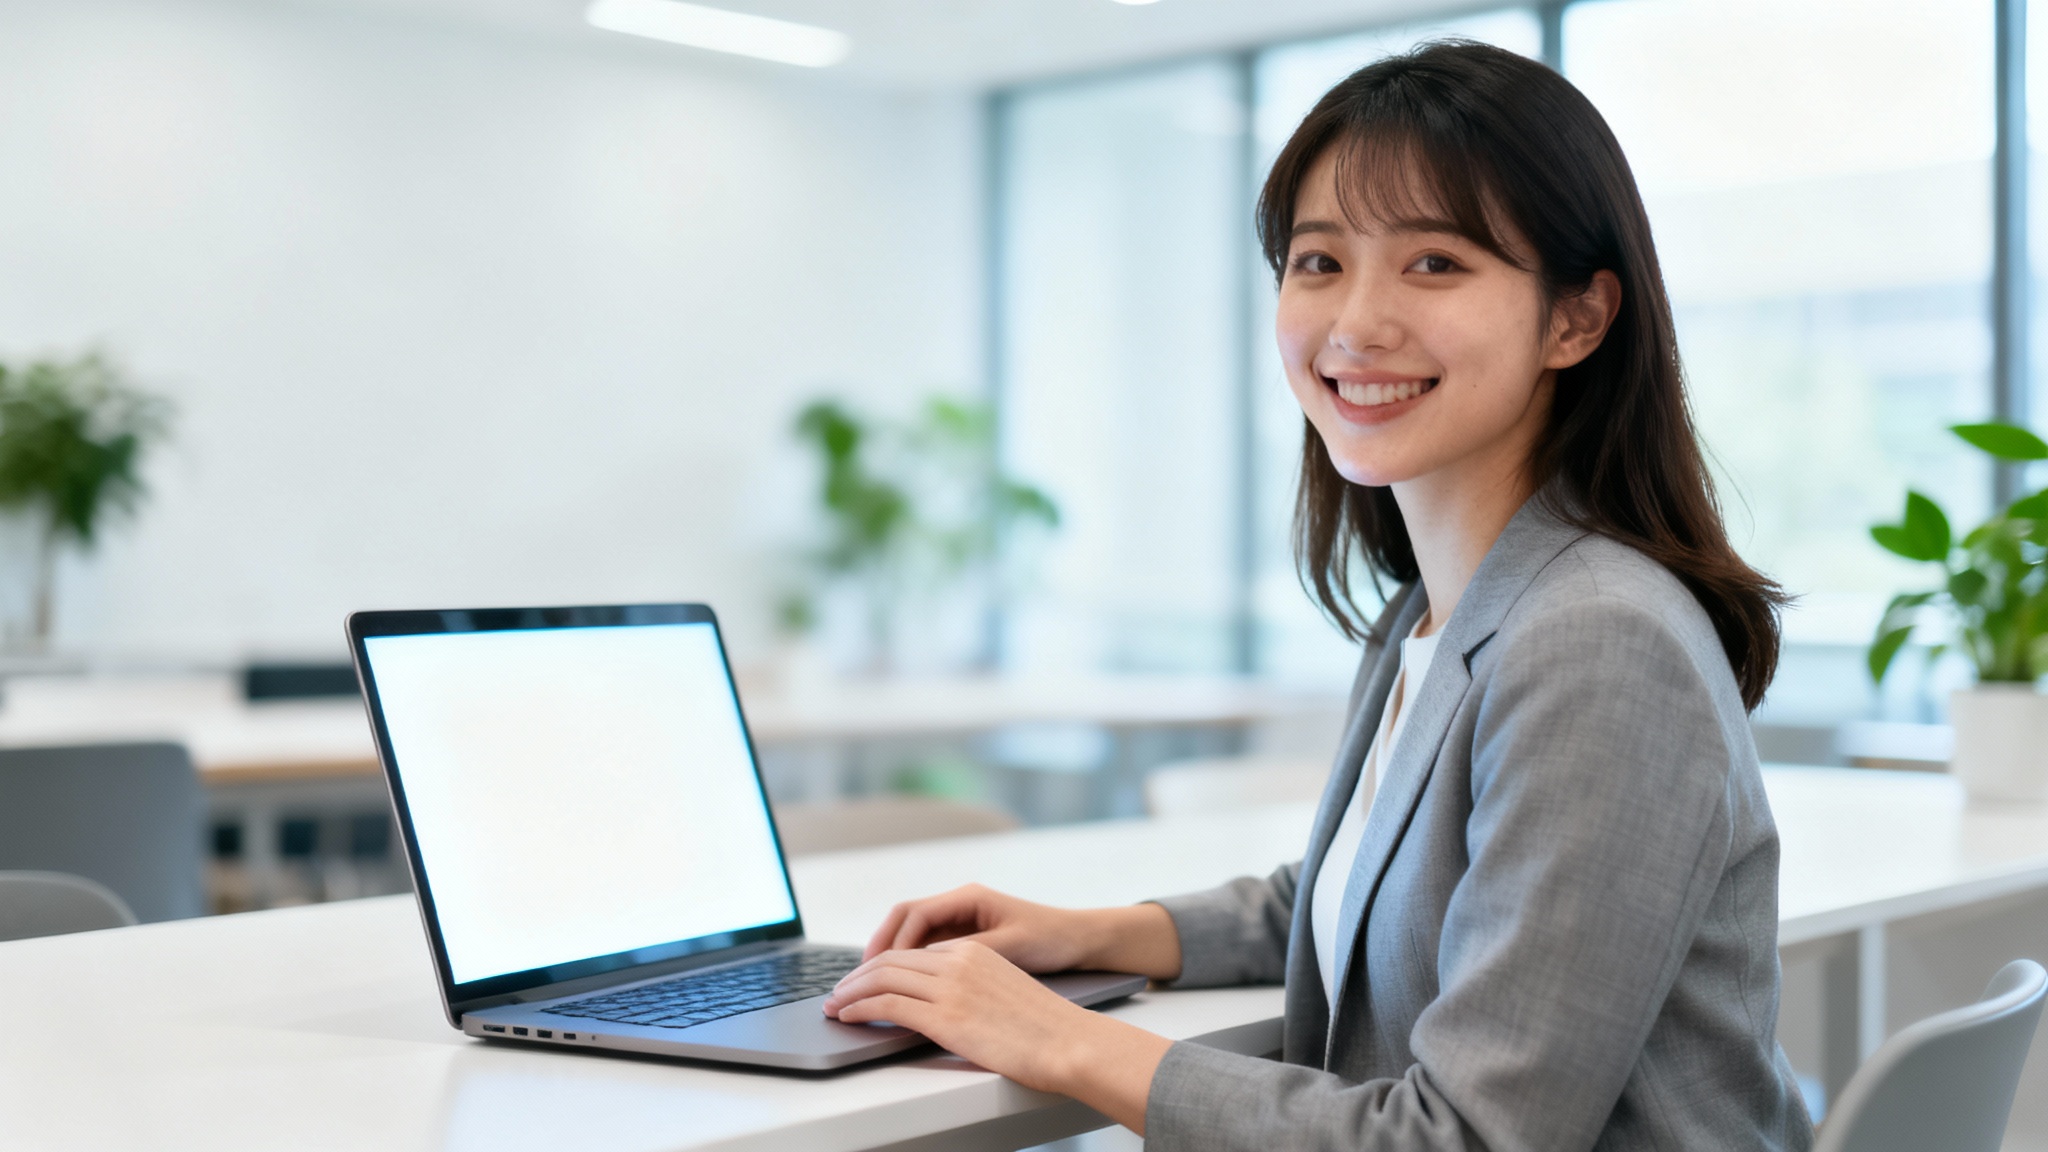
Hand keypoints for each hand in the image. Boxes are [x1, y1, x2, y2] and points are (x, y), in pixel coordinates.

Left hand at [822, 938, 1169, 1131]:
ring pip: (882, 978)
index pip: (913, 949)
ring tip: (835, 1005)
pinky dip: (860, 1008)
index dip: (881, 963)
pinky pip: (887, 1005)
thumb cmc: (1044, 1028)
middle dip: (857, 975)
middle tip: (838, 991)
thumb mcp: (1004, 990)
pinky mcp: (945, 1015)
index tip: (864, 979)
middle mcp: (959, 961)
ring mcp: (951, 987)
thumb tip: (942, 1005)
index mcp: (974, 951)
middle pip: (891, 958)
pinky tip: (848, 1016)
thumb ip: (971, 987)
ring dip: (851, 991)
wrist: (1068, 1042)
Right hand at [864, 883, 1087, 971]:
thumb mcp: (1010, 946)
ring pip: (913, 935)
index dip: (890, 941)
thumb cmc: (1049, 938)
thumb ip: (969, 953)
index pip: (913, 914)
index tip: (874, 967)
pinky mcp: (966, 938)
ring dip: (893, 958)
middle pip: (905, 921)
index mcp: (968, 898)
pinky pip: (928, 948)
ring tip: (872, 986)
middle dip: (881, 947)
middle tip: (860, 978)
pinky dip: (911, 965)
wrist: (1079, 939)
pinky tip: (902, 988)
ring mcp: (961, 920)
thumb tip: (928, 965)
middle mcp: (960, 904)